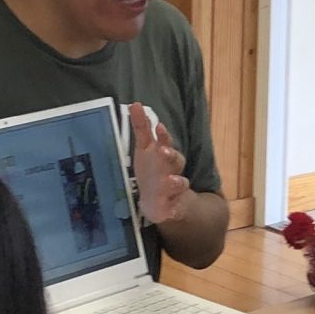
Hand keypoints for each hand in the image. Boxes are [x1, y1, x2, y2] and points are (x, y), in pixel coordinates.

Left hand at [128, 104, 191, 226]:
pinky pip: (175, 209)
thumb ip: (142, 128)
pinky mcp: (173, 207)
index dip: (163, 136)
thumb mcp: (145, 149)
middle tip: (163, 151)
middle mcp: (172, 169)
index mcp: (164, 155)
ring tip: (172, 180)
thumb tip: (135, 103)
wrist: (163, 201)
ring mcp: (174, 189)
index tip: (159, 126)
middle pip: (175, 161)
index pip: (165, 142)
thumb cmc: (153, 169)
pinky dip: (174, 209)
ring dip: (176, 182)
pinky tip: (170, 210)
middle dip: (170, 156)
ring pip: (179, 184)